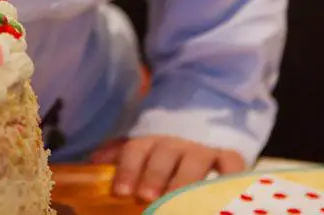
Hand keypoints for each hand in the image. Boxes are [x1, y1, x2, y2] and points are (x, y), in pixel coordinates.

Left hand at [90, 135, 245, 201]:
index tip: (121, 192)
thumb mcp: (142, 148)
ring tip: (178, 201)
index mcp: (151, 141)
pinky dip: (228, 176)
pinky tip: (220, 192)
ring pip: (195, 161)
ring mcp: (203, 148)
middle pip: (163, 155)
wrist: (203, 122)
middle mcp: (176, 143)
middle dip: (154, 176)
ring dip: (184, 180)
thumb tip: (93, 163)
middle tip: (146, 197)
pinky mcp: (229, 155)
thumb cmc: (166, 149)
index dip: (127, 169)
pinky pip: (230, 164)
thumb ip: (120, 154)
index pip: (135, 150)